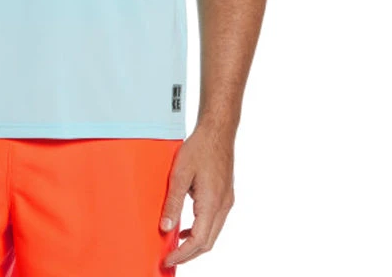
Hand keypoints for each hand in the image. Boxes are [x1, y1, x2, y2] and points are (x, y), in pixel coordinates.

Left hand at [158, 120, 235, 268]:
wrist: (217, 132)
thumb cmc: (200, 148)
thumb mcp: (180, 174)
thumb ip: (173, 202)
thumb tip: (165, 227)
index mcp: (212, 203)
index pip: (199, 241)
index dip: (183, 255)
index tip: (168, 260)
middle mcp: (223, 206)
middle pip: (208, 242)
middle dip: (189, 254)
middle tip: (169, 257)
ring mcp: (226, 202)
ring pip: (212, 233)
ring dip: (195, 243)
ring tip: (175, 246)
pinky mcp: (225, 196)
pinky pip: (214, 222)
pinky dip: (200, 230)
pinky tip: (186, 227)